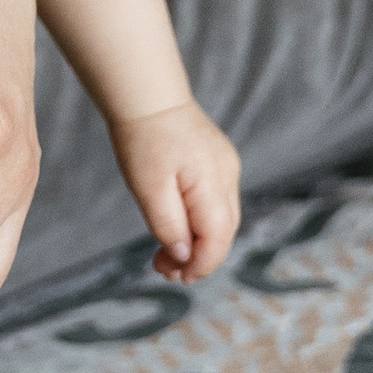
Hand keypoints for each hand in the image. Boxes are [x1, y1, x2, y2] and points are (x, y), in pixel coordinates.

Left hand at [112, 100, 239, 281]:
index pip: (217, 240)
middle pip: (223, 233)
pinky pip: (215, 201)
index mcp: (213, 185)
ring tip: (166, 255)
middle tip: (164, 270)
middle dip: (197, 258)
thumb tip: (183, 255)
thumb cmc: (144, 139)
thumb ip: (168, 225)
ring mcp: (227, 168)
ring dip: (197, 241)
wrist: (147, 96)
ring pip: (221, 219)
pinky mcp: (218, 161)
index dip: (200, 265)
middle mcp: (228, 177)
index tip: (176, 277)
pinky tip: (177, 226)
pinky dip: (199, 221)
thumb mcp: (148, 188)